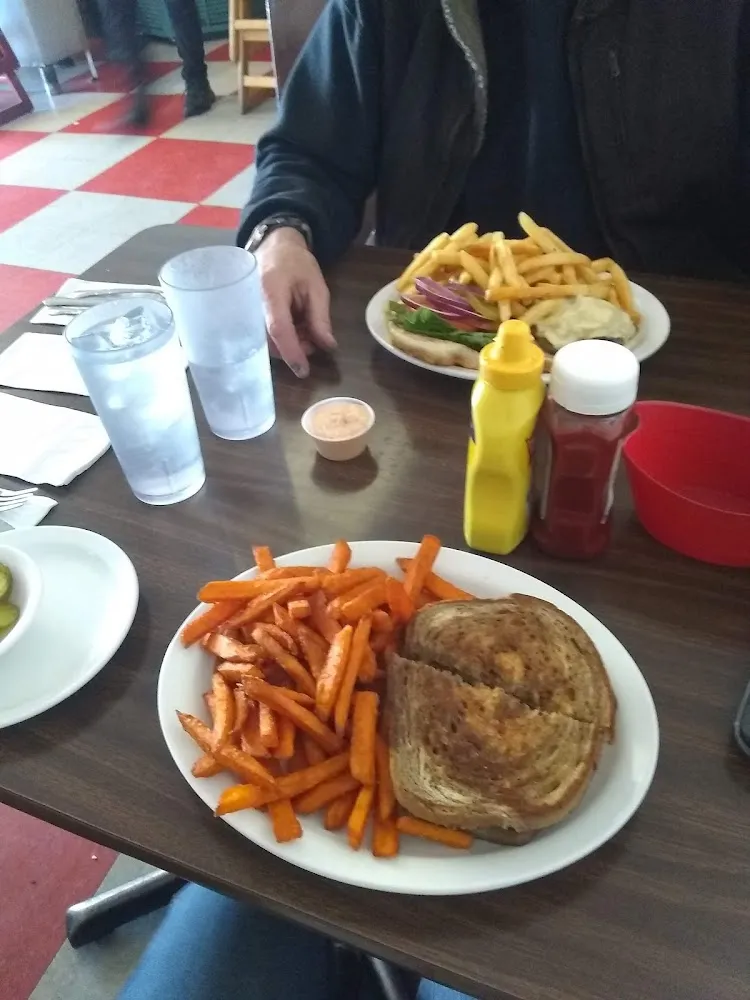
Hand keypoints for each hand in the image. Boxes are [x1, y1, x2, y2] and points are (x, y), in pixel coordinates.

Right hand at [255, 228, 336, 377]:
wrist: (274, 248)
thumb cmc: (296, 264)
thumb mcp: (316, 287)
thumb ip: (320, 317)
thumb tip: (327, 346)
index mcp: (270, 292)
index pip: (278, 329)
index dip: (291, 352)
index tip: (303, 371)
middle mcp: (252, 305)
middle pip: (271, 340)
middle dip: (296, 347)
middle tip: (315, 338)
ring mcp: (247, 312)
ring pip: (267, 342)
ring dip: (290, 344)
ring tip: (306, 329)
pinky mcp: (247, 318)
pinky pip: (264, 337)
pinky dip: (283, 339)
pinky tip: (295, 328)